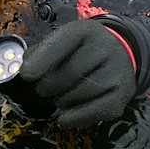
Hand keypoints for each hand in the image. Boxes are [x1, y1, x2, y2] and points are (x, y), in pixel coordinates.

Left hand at [19, 19, 135, 126]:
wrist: (120, 52)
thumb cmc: (81, 49)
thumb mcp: (64, 41)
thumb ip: (42, 52)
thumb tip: (25, 71)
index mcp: (85, 31)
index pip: (61, 44)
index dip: (41, 61)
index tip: (27, 75)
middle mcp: (105, 48)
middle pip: (70, 73)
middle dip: (48, 86)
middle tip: (42, 90)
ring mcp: (118, 71)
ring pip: (81, 93)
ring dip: (62, 101)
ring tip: (58, 98)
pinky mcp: (124, 94)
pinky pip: (95, 111)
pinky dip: (75, 117)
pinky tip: (65, 116)